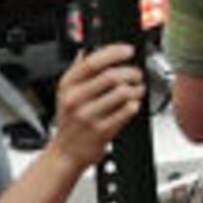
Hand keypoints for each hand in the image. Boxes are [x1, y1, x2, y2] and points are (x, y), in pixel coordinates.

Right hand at [48, 44, 144, 166]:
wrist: (66, 153)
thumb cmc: (69, 122)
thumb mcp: (65, 93)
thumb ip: (77, 70)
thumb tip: (86, 49)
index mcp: (67, 85)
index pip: (92, 62)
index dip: (114, 53)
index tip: (128, 50)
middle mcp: (75, 99)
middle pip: (111, 76)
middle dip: (130, 72)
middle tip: (137, 74)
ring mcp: (88, 116)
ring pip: (121, 93)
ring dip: (136, 89)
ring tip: (138, 89)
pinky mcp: (101, 131)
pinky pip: (125, 112)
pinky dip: (134, 105)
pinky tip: (134, 104)